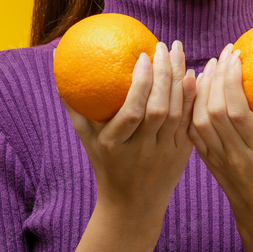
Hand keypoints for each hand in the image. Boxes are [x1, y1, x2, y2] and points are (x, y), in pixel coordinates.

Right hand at [60, 40, 197, 213]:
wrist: (132, 205)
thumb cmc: (105, 163)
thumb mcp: (86, 138)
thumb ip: (75, 105)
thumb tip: (59, 69)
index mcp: (115, 145)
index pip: (132, 113)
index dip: (141, 85)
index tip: (143, 57)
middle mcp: (141, 150)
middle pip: (158, 110)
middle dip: (164, 75)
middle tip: (164, 46)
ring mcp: (164, 153)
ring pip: (178, 114)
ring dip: (180, 80)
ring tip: (178, 52)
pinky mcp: (182, 155)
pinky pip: (190, 121)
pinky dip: (193, 97)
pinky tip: (193, 74)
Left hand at [187, 43, 252, 224]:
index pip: (237, 112)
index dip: (231, 81)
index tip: (236, 56)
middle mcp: (235, 156)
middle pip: (215, 112)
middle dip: (216, 79)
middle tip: (224, 54)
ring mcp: (217, 159)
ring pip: (199, 120)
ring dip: (202, 90)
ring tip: (211, 66)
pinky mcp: (205, 160)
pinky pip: (192, 130)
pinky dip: (193, 106)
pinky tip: (199, 87)